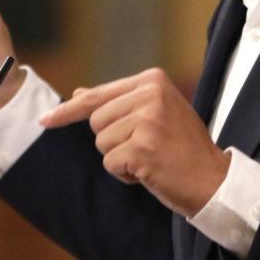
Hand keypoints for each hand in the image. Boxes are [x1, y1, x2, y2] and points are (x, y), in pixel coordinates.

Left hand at [40, 67, 228, 215]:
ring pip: (101, 142)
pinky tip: (150, 172)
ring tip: (151, 158)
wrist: (214, 179)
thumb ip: (117, 103)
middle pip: (95, 121)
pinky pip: (110, 163)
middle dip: (112, 140)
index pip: (96, 95)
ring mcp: (147, 120)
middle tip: (147, 146)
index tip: (45, 120)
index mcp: (152, 80)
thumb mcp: (153, 115)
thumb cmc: (181, 148)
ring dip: (120, 158)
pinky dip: (124, 174)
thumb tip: (78, 93)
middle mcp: (149, 95)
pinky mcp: (142, 147)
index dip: (68, 111)